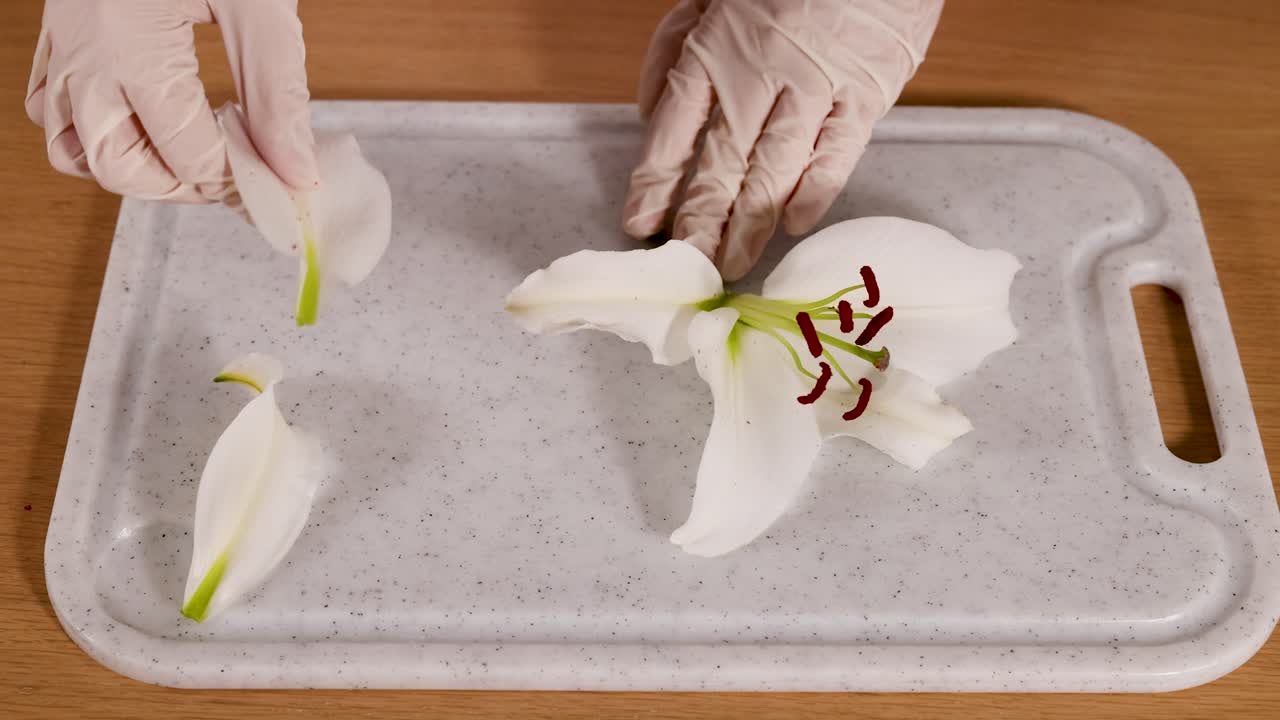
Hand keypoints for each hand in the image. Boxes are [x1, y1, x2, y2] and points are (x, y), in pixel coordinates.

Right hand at [25, 0, 317, 202]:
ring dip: (132, 170)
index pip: (188, 157)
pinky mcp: (56, 33)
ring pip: (72, 149)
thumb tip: (296, 173)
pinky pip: (50, 110)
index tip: (280, 181)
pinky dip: (91, 135)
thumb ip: (279, 96)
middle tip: (235, 175)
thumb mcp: (261, 6)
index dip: (240, 181)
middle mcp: (84, 54)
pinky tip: (146, 123)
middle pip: (119, 169)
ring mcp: (61, 45)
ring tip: (192, 155)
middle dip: (182, 188)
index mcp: (132, 47)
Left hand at [623, 0, 943, 279]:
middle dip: (698, 222)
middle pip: (721, 162)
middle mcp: (761, 71)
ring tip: (729, 266)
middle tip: (685, 268)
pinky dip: (814, 195)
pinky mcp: (866, 94)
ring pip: (774, 172)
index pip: (673, 127)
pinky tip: (793, 227)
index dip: (654, 181)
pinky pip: (836, 156)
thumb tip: (648, 111)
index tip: (639, 222)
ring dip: (748, 226)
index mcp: (718, 44)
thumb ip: (677, 46)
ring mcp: (816, 86)